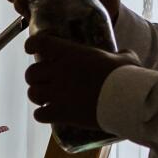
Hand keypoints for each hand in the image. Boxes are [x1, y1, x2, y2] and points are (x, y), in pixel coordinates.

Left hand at [22, 34, 136, 129]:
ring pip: (32, 93)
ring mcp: (57, 93)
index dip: (32, 44)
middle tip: (45, 81)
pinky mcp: (60, 113)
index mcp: (70, 53)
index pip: (40, 43)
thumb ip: (120, 54)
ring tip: (46, 99)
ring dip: (38, 95)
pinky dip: (42, 114)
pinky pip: (39, 114)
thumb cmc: (126, 76)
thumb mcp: (125, 58)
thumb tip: (124, 54)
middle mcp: (59, 71)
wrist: (126, 100)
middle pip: (31, 72)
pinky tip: (50, 114)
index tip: (30, 48)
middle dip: (36, 77)